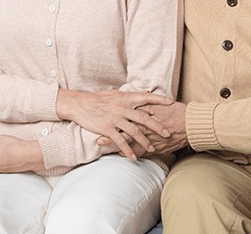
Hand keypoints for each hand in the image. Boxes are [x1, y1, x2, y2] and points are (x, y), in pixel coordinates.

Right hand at [56, 89, 173, 160]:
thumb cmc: (96, 99)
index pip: (145, 97)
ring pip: (135, 131)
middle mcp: (122, 107)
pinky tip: (133, 157)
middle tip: (168, 133)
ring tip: (153, 148)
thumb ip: (128, 96)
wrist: (79, 104)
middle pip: (144, 118)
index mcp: (125, 98)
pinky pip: (120, 141)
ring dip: (145, 141)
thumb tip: (141, 94)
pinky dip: (128, 150)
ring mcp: (115, 118)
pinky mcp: (107, 128)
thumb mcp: (113, 94)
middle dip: (158, 126)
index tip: (171, 102)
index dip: (159, 99)